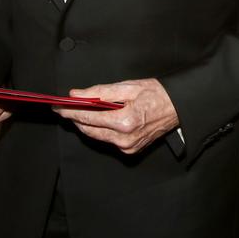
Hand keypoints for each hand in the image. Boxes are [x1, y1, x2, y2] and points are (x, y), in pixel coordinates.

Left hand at [54, 78, 177, 154]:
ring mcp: (128, 147)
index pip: (88, 117)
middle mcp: (124, 139)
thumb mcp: (129, 87)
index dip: (71, 111)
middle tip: (66, 107)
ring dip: (88, 124)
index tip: (58, 106)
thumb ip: (100, 92)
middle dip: (76, 118)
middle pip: (89, 129)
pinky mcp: (131, 150)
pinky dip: (101, 129)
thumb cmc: (158, 94)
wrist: (180, 107)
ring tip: (82, 110)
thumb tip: (77, 94)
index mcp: (124, 121)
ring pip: (97, 136)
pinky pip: (108, 140)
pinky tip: (101, 119)